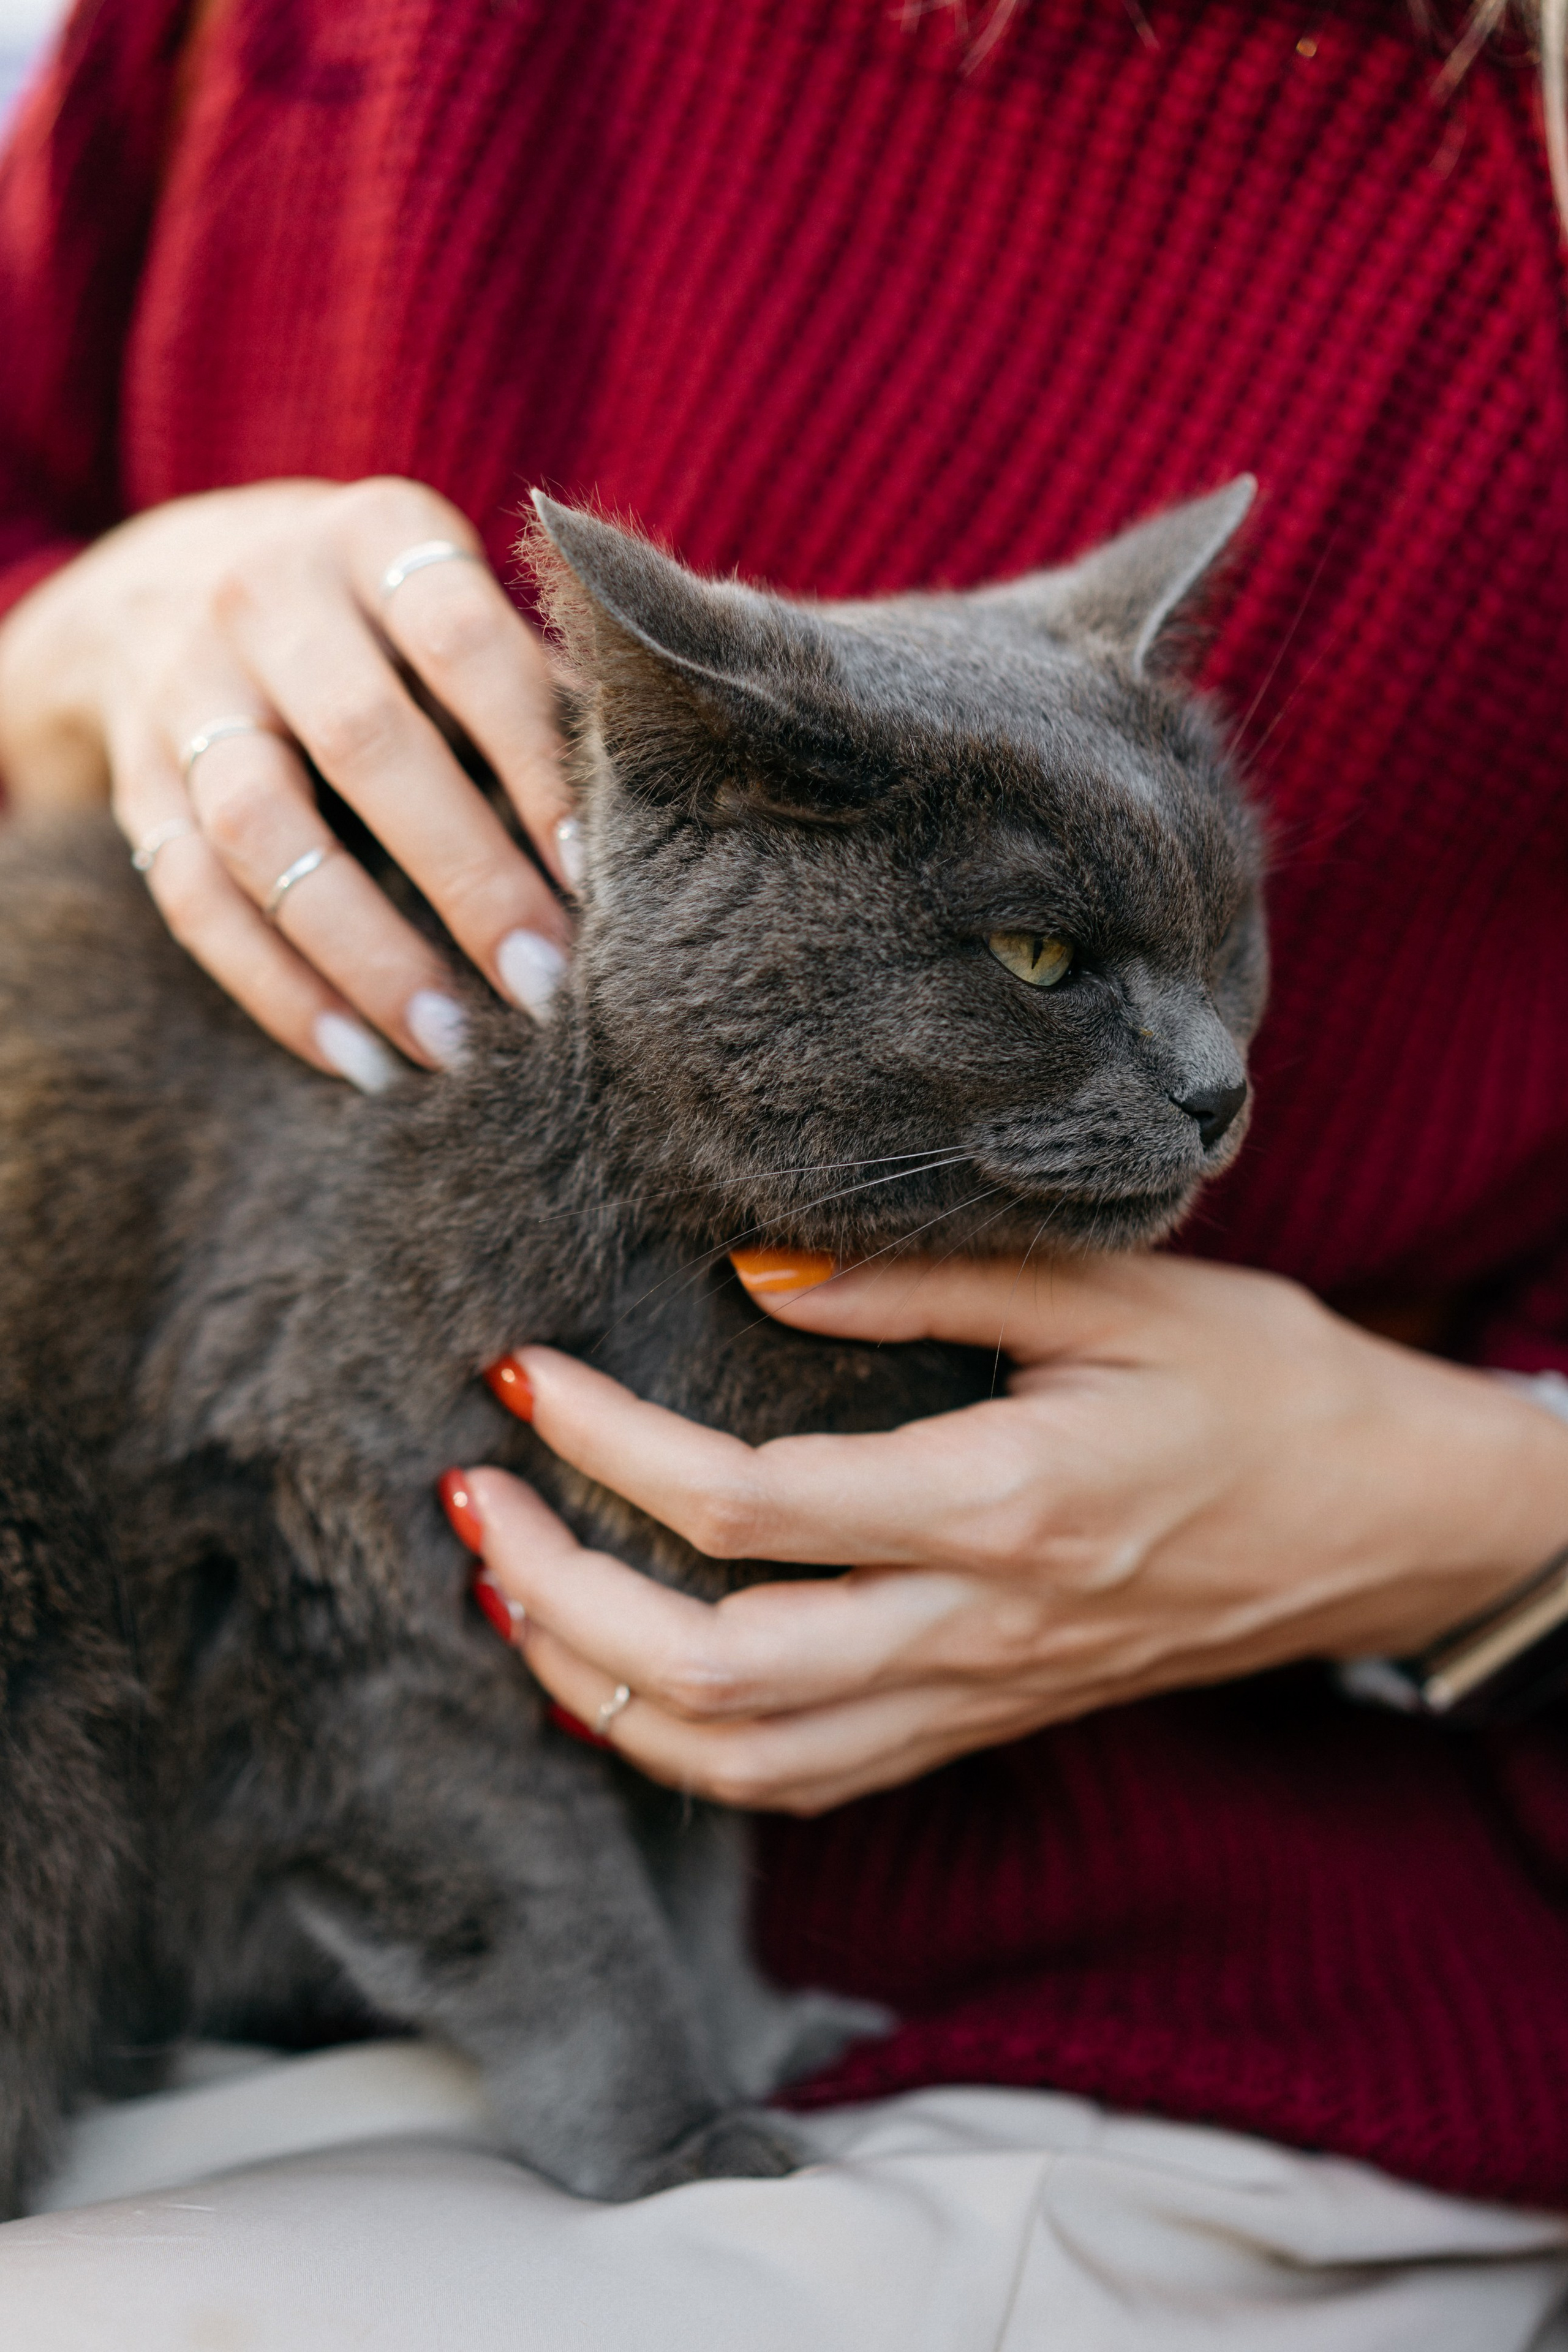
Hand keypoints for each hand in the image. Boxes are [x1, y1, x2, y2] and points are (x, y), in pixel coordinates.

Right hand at [0, 478, 574, 1082]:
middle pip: (365, 745)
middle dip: (465, 875)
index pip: (463, 641)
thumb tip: (651, 816)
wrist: (159, 587)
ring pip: (262, 832)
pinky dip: (277, 988)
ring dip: (363, 952)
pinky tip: (358, 1057)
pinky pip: (192, 899)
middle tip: (544, 980)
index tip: (594, 869)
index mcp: (373, 538)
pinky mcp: (135, 784)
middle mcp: (264, 597)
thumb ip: (532, 684)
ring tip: (450, 1044)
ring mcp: (182, 691)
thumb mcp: (447, 599)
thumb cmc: (376, 620)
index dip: (532, 756)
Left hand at [453, 1251, 1567, 1814]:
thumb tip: (750, 1273)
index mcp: (1005, 1505)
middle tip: (467, 1498)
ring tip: (505, 1595)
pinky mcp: (979, 1721)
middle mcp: (976, 1630)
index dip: (605, 1446)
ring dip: (598, 1691)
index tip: (523, 1374)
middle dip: (555, 1590)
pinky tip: (618, 1684)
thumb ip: (925, 1279)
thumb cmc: (1257, 1383)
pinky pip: (805, 1779)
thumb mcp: (1113, 1290)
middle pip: (712, 1669)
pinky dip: (687, 1748)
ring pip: (742, 1759)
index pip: (745, 1507)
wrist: (1377, 1520)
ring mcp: (976, 1697)